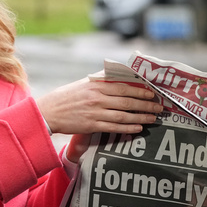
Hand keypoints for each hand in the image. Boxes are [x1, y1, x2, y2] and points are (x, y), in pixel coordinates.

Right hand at [36, 78, 162, 161]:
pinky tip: (138, 128)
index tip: (153, 93)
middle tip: (159, 107)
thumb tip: (122, 78)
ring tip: (153, 119)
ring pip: (123, 115)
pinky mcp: (91, 125)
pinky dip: (127, 128)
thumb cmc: (67, 96)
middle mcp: (97, 98)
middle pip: (127, 102)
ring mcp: (95, 112)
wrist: (47, 112)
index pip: (124, 87)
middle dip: (146, 105)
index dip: (141, 91)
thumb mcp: (84, 83)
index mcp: (97, 85)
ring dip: (140, 117)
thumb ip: (103, 81)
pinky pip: (113, 127)